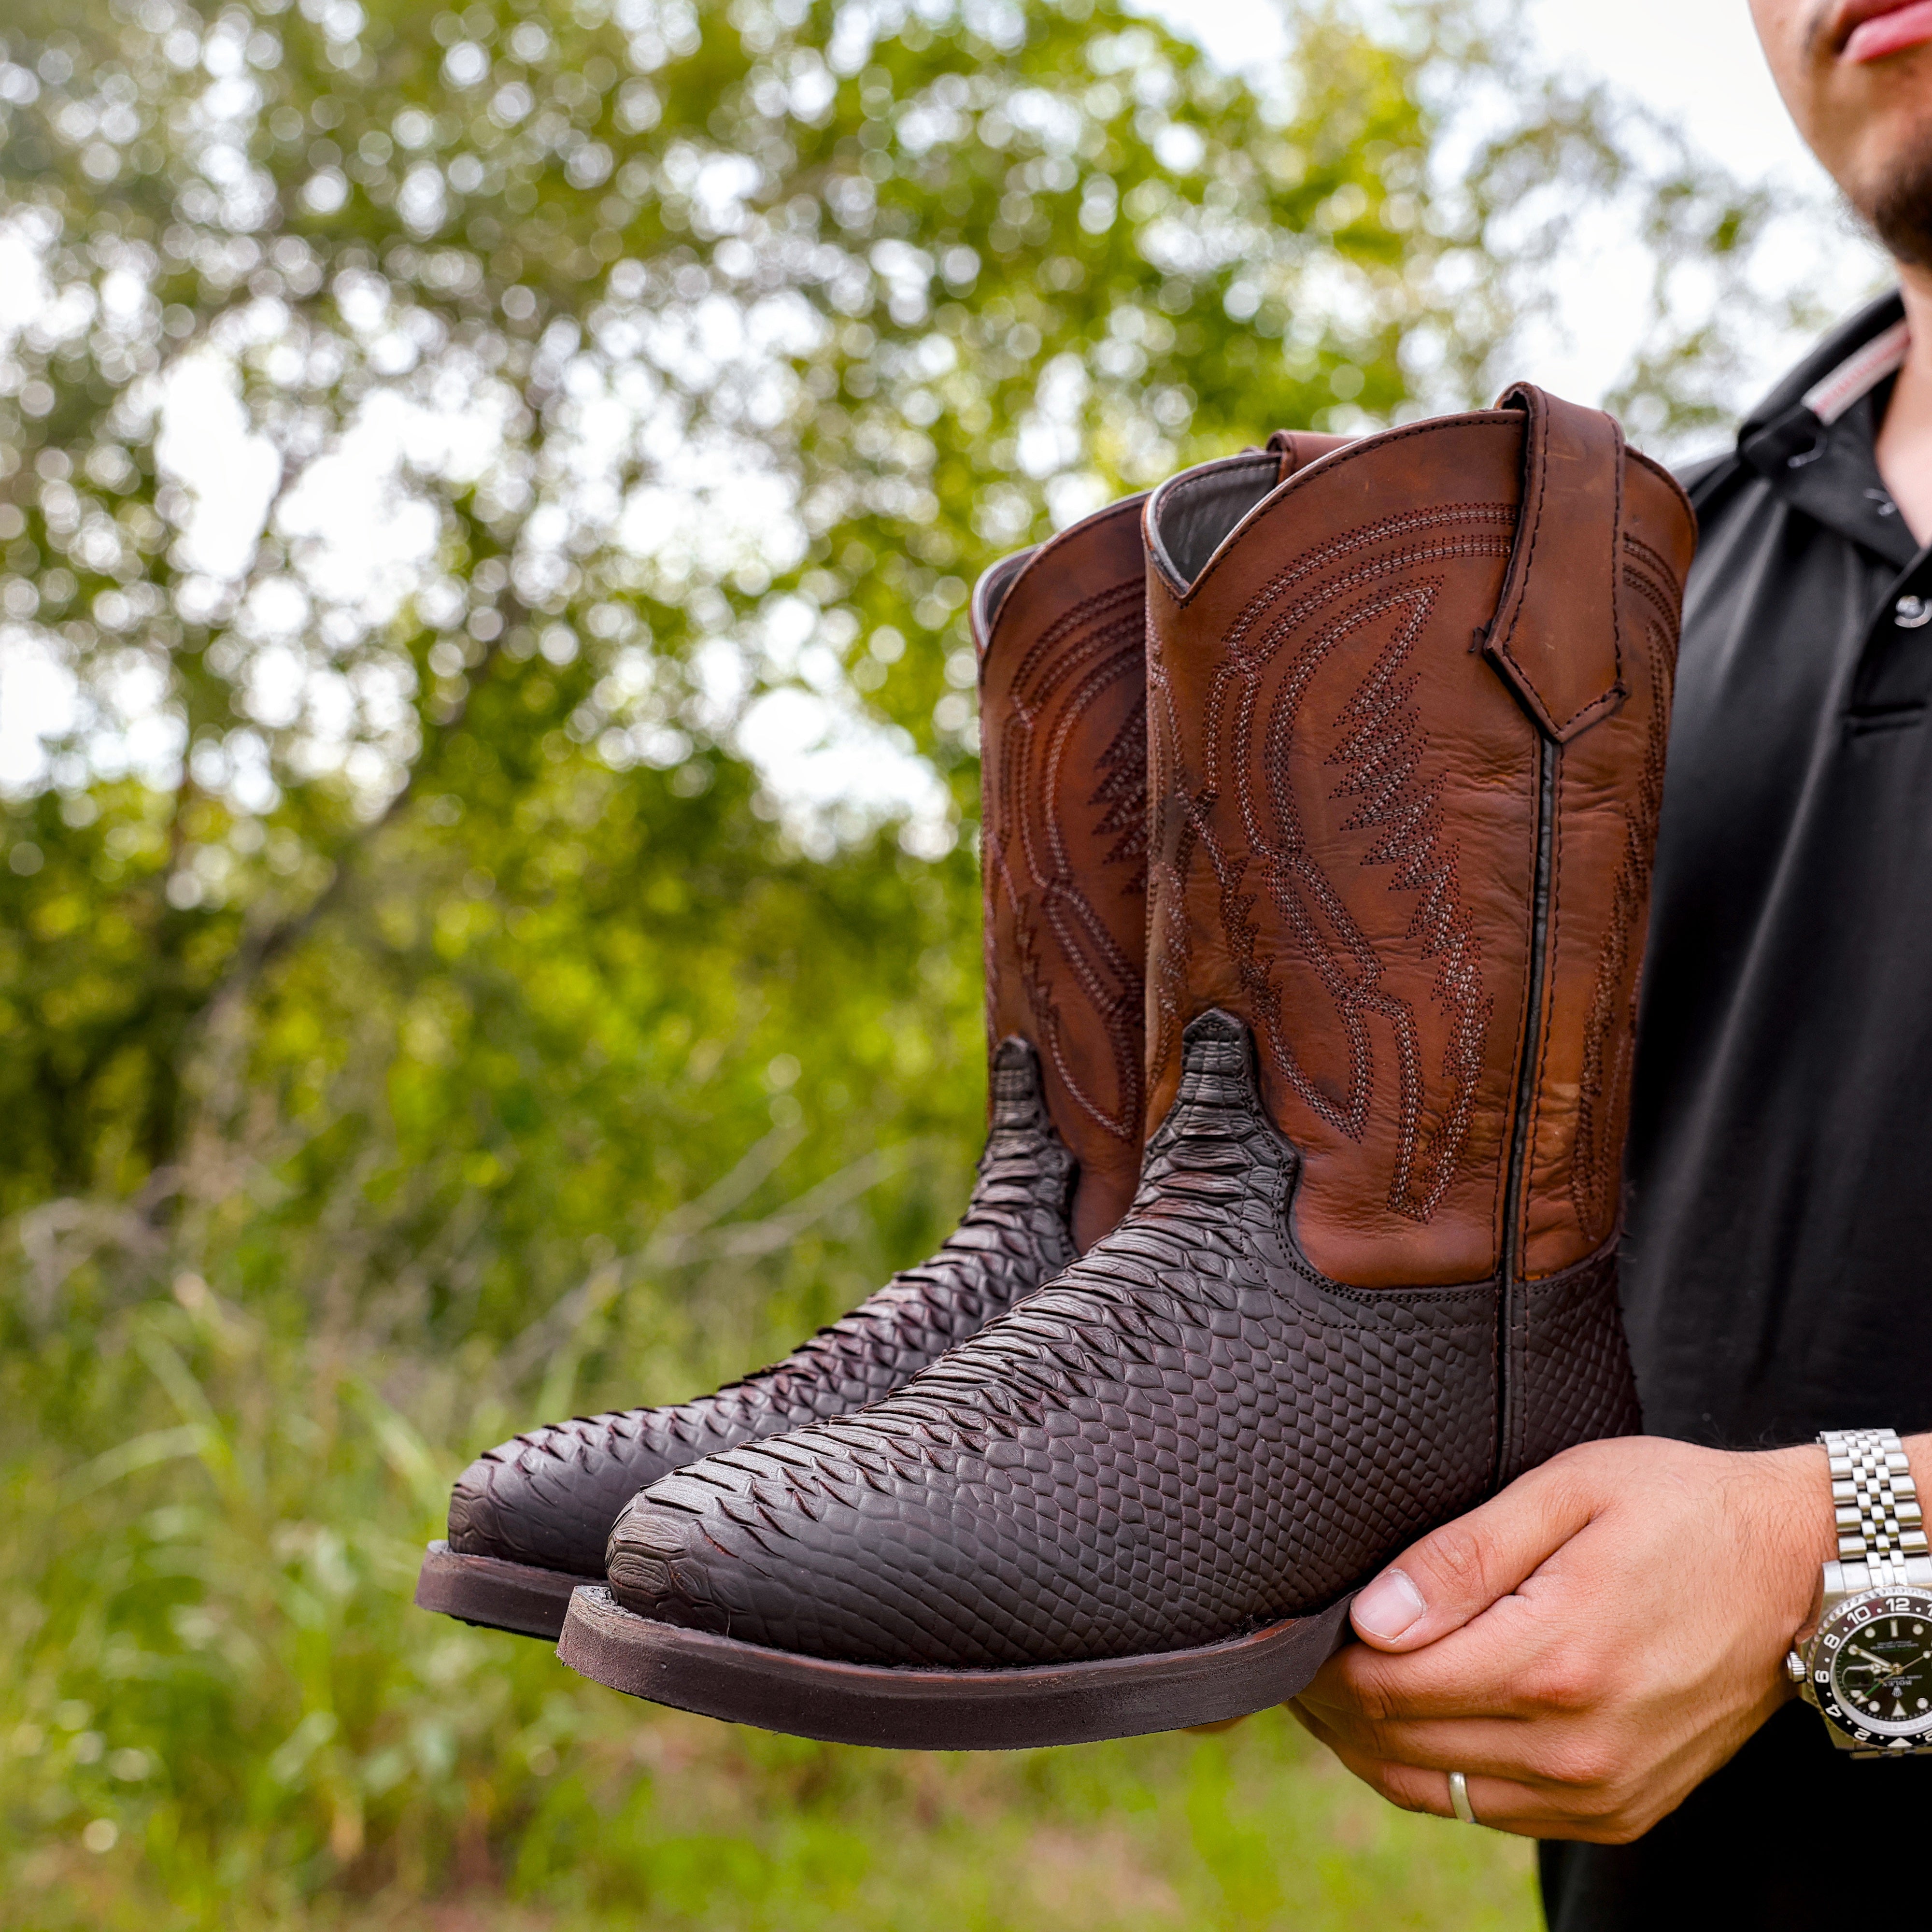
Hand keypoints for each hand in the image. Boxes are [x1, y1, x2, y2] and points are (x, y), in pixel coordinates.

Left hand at [1292, 1435, 1838, 1842]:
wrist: (1799, 1571)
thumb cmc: (1677, 1509)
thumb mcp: (1566, 1492)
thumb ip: (1461, 1557)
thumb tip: (1369, 1618)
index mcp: (1556, 1661)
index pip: (1389, 1686)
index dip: (1323, 1663)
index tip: (1292, 1630)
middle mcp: (1578, 1747)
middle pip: (1400, 1746)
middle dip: (1333, 1704)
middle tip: (1297, 1657)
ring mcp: (1602, 1792)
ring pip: (1436, 1794)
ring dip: (1372, 1747)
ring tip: (1337, 1689)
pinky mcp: (1621, 1811)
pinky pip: (1493, 1814)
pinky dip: (1437, 1775)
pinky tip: (1413, 1721)